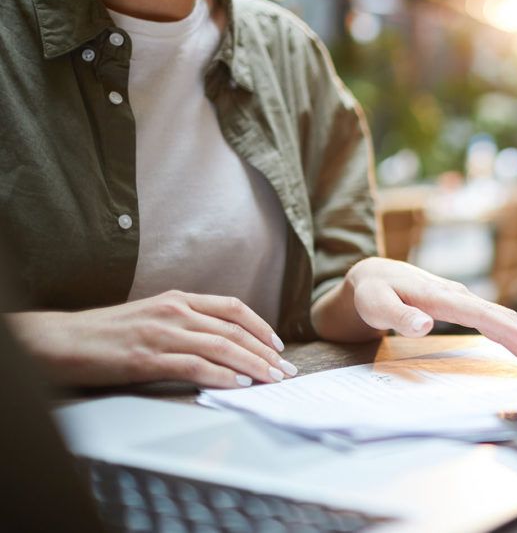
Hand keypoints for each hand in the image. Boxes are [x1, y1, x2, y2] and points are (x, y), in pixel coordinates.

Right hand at [6, 291, 295, 388]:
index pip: (233, 308)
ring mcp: (162, 334)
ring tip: (271, 380)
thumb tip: (221, 343)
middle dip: (265, 352)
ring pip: (221, 347)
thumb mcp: (152, 316)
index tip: (278, 345)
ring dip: (252, 365)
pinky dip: (221, 376)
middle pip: (234, 330)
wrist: (61, 340)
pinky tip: (238, 385)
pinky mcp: (148, 358)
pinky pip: (194, 366)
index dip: (260, 326)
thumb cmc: (107, 334)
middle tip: (286, 370)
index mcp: (178, 300)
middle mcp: (175, 312)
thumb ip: (185, 324)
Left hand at [341, 258, 516, 375]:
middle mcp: (458, 295)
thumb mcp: (375, 304)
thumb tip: (425, 325)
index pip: (485, 317)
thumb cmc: (371, 292)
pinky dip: (513, 332)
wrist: (371, 275)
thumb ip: (399, 315)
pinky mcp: (462, 305)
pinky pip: (493, 319)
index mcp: (441, 297)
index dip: (513, 336)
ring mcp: (462, 299)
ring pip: (501, 317)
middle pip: (501, 318)